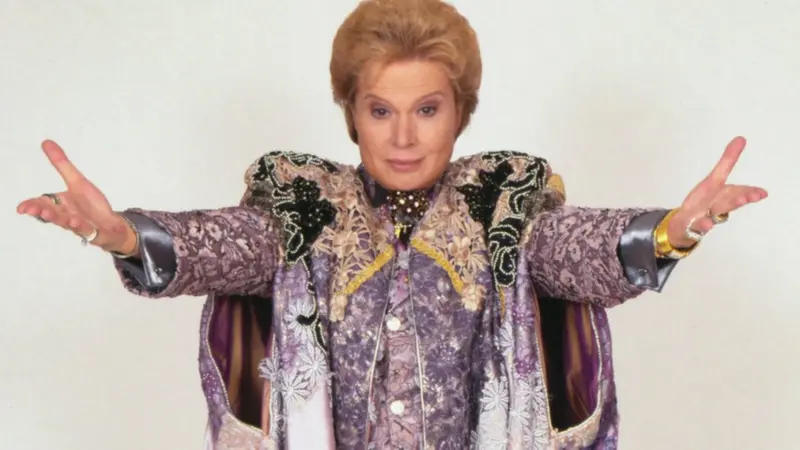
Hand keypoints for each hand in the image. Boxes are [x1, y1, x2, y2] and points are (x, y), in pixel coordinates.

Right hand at [16, 140, 137, 254]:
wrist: (111, 224)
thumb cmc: (91, 205)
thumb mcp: (77, 181)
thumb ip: (62, 164)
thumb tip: (46, 142)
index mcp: (61, 204)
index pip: (43, 204)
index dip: (31, 206)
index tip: (21, 208)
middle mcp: (67, 215)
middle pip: (52, 214)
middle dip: (42, 212)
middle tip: (32, 210)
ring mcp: (80, 225)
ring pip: (67, 223)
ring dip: (59, 219)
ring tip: (50, 215)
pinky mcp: (94, 232)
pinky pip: (86, 230)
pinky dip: (81, 227)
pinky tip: (77, 223)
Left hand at [667, 136, 767, 247]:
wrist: (686, 224)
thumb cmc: (706, 201)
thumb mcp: (714, 179)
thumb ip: (727, 161)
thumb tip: (741, 138)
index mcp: (723, 196)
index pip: (738, 192)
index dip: (750, 193)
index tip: (763, 193)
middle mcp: (717, 207)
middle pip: (729, 204)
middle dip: (739, 199)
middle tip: (751, 197)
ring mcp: (705, 217)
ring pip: (714, 215)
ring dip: (721, 212)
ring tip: (726, 210)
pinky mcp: (693, 225)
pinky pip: (698, 226)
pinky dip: (702, 225)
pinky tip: (705, 224)